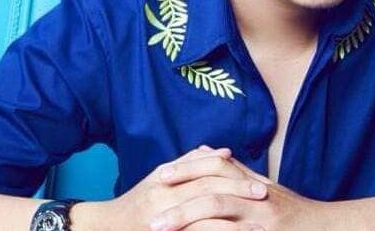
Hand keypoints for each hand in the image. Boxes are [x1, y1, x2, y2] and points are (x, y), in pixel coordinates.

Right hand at [76, 146, 268, 230]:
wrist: (109, 228)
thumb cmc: (139, 202)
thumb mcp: (162, 176)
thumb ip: (190, 162)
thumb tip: (223, 151)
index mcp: (167, 179)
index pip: (207, 172)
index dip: (235, 175)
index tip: (260, 182)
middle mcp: (164, 197)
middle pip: (209, 189)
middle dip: (239, 193)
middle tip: (265, 197)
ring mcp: (164, 218)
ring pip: (205, 216)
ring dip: (235, 222)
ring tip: (259, 226)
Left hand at [151, 146, 331, 230]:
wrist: (327, 229)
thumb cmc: (292, 211)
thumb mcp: (264, 188)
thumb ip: (234, 172)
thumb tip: (201, 151)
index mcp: (253, 182)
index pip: (216, 167)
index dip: (187, 170)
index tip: (160, 176)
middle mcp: (257, 197)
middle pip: (213, 191)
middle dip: (179, 201)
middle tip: (151, 215)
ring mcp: (262, 219)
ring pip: (219, 211)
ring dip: (187, 220)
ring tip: (160, 229)